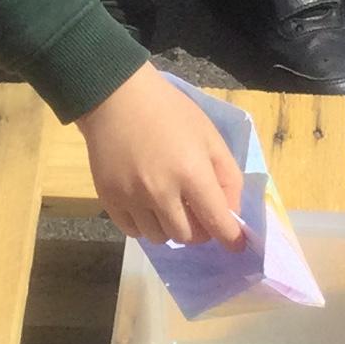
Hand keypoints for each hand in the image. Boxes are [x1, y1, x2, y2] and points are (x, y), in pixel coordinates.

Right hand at [77, 64, 244, 246]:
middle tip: (197, 213)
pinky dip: (145, 225)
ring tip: (169, 206)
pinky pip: (133, 232)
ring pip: (159, 237)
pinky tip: (147, 206)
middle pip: (188, 237)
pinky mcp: (109, 199)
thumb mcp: (209, 136)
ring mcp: (132, 198)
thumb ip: (227, 175)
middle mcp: (161, 191)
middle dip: (199, 230)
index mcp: (192, 173)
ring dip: (170, 228)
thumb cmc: (169, 112)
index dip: (231, 239)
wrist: (116, 98)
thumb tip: (231, 212)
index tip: (235, 244)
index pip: (217, 222)